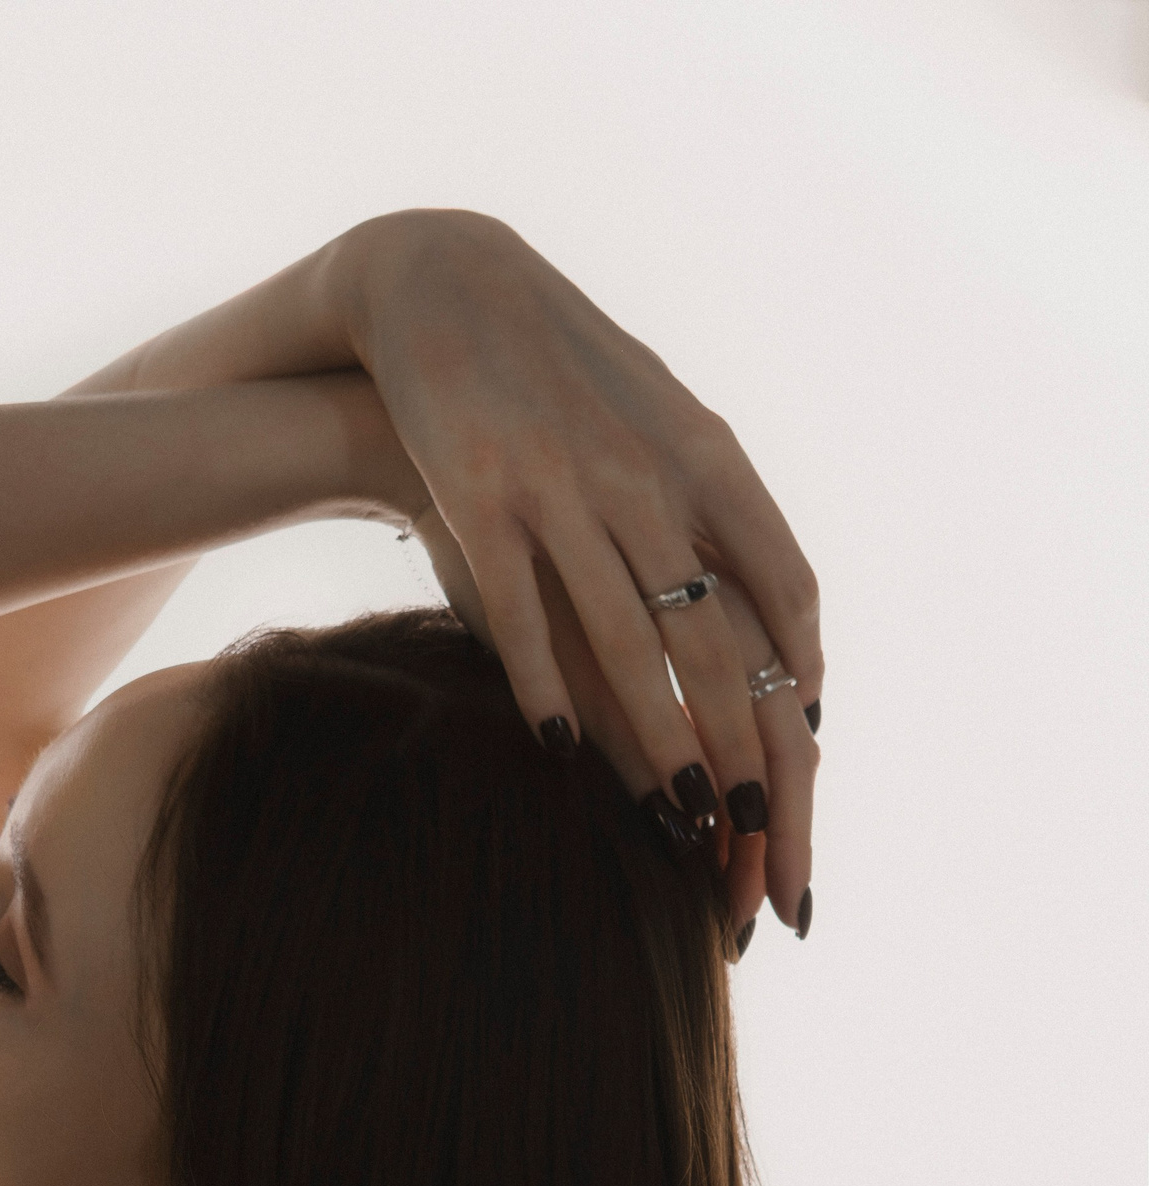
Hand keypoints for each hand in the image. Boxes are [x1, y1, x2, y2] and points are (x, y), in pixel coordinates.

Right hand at [338, 209, 821, 934]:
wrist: (440, 287)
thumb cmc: (553, 380)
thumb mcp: (652, 426)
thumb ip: (706, 513)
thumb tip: (760, 612)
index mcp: (705, 457)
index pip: (786, 585)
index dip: (802, 677)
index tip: (810, 752)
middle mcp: (646, 475)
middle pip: (716, 636)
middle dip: (747, 747)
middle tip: (764, 833)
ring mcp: (562, 487)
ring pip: (627, 638)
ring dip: (662, 739)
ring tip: (683, 818)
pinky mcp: (479, 496)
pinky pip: (518, 613)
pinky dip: (546, 687)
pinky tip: (561, 752)